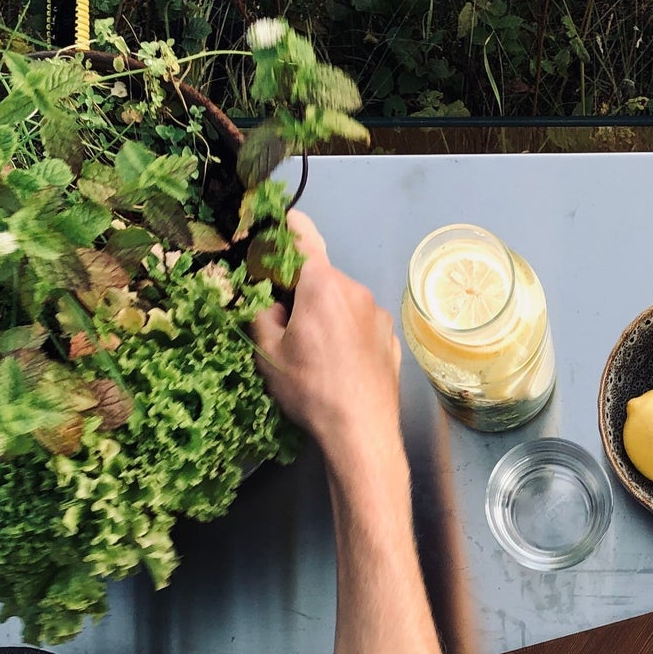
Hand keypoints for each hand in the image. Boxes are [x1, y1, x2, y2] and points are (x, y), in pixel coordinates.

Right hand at [249, 210, 403, 481]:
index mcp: (322, 285)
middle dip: (301, 290)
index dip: (288, 227)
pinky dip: (346, 333)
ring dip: (325, 314)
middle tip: (284, 324)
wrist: (362, 432)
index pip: (303, 237)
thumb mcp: (268, 353)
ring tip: (315, 354)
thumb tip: (270, 302)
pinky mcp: (391, 339)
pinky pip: (361, 325)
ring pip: (342, 302)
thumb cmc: (310, 390)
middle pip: (321, 277)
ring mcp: (378, 315)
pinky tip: (340, 365)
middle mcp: (355, 290)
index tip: (281, 221)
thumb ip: (262, 314)